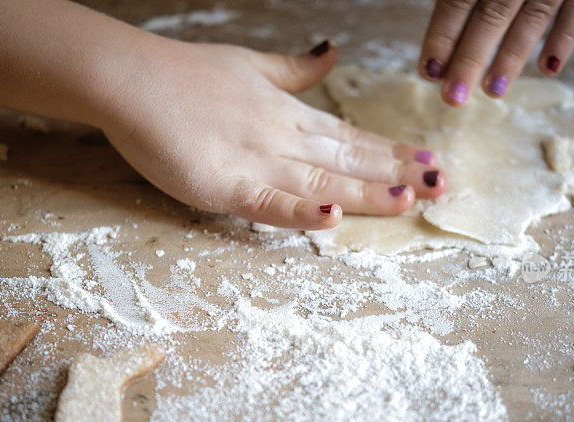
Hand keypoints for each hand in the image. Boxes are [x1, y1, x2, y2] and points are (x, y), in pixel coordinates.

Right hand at [100, 39, 446, 229]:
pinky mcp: (224, 187)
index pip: (351, 138)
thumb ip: (295, 70)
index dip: (391, 151)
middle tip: (443, 184)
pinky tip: (332, 218)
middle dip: (397, 174)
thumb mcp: (251, 65)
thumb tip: (331, 51)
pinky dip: (300, 212)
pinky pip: (268, 204)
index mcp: (289, 116)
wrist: (130, 78)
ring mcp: (256, 163)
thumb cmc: (185, 74)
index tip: (428, 160)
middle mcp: (283, 140)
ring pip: (322, 182)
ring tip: (409, 199)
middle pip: (349, 161)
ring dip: (367, 191)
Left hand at [418, 0, 573, 103]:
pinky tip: (548, 68)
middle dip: (470, 59)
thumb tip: (442, 7)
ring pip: (533, 16)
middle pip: (491, 14)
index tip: (428, 72)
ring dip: (511, 57)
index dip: (442, 35)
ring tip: (493, 92)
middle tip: (453, 98)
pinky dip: (566, 38)